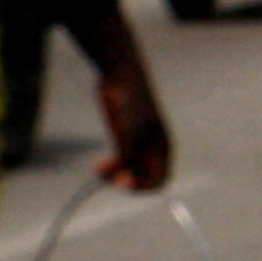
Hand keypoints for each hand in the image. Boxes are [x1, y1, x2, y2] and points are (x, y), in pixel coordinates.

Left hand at [93, 59, 175, 197]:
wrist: (120, 74)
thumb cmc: (129, 99)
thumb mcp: (129, 128)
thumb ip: (130, 153)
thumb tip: (129, 176)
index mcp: (162, 146)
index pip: (160, 178)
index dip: (143, 186)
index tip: (124, 183)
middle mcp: (152, 149)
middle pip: (144, 179)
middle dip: (128, 182)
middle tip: (109, 178)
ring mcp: (137, 145)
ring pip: (129, 172)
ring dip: (115, 176)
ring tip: (98, 170)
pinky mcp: (122, 139)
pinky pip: (119, 163)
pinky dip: (110, 169)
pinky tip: (98, 165)